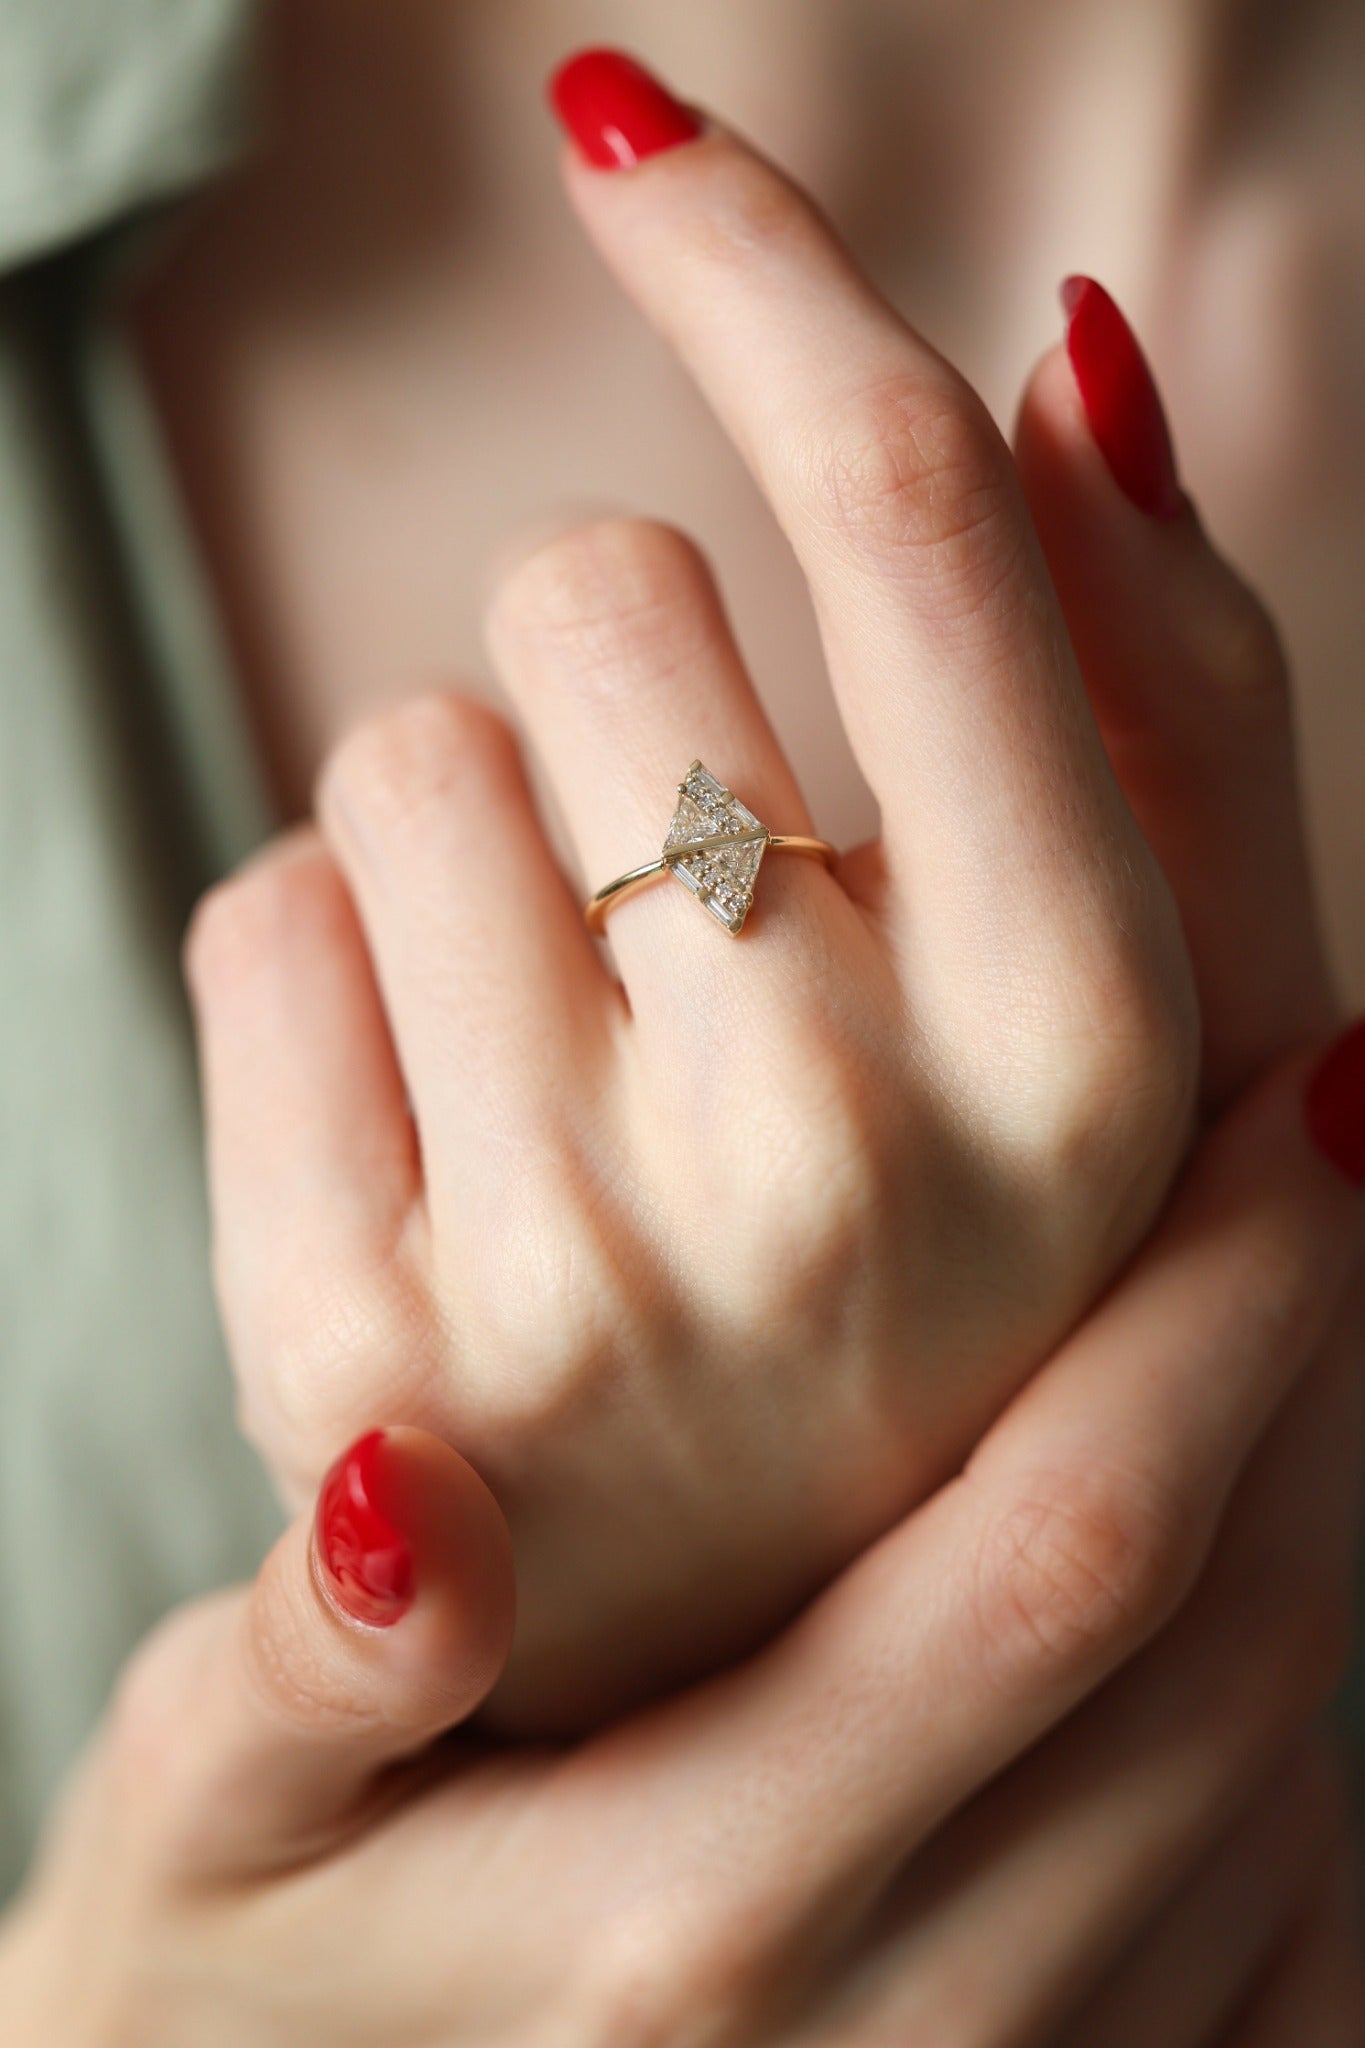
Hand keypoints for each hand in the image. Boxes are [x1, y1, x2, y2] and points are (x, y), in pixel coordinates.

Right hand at [4, 1036, 1359, 2044]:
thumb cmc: (235, 1992)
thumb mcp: (205, 1824)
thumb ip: (302, 1673)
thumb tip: (399, 1490)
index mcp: (695, 1914)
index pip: (1055, 1567)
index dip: (1211, 1321)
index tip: (1302, 1106)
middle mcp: (898, 2037)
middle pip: (1232, 1660)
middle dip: (1313, 1377)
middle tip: (1332, 1144)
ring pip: (1280, 1777)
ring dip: (1321, 1520)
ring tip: (1305, 1311)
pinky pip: (1288, 1950)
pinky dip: (1307, 1740)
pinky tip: (1249, 1582)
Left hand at [187, 57, 1201, 1733]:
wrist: (754, 1630)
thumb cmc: (952, 1260)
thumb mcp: (1139, 1000)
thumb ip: (1170, 683)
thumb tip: (1067, 350)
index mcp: (1087, 1044)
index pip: (903, 515)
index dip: (749, 257)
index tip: (614, 125)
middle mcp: (846, 1161)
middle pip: (588, 585)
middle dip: (613, 693)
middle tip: (683, 912)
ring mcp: (583, 1278)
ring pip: (391, 750)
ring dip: (467, 842)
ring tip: (575, 1053)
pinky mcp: (353, 1366)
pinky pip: (253, 928)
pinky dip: (327, 983)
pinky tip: (445, 1148)